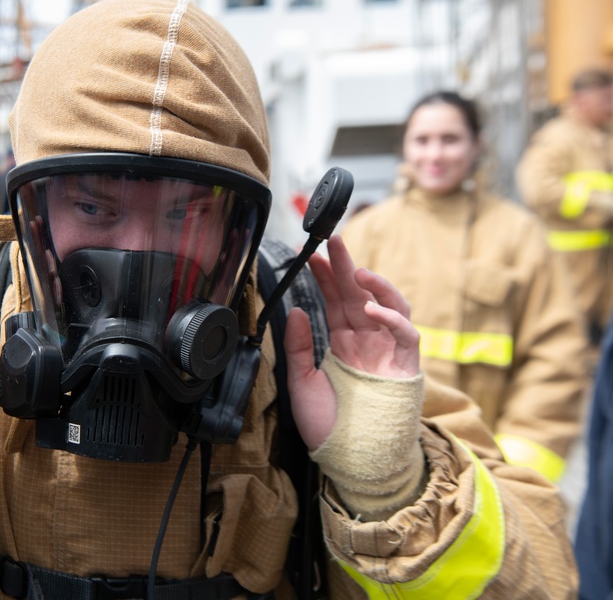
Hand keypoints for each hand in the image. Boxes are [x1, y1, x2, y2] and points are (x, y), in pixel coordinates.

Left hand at [284, 235, 419, 449]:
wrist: (352, 461)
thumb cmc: (330, 426)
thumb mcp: (302, 383)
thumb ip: (299, 347)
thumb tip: (295, 311)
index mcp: (344, 344)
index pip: (335, 302)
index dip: (324, 278)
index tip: (310, 255)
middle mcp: (368, 343)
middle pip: (359, 295)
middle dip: (346, 267)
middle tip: (332, 240)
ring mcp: (388, 352)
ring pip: (389, 306)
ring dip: (373, 284)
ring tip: (353, 268)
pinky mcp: (405, 367)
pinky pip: (406, 334)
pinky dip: (392, 317)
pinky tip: (371, 308)